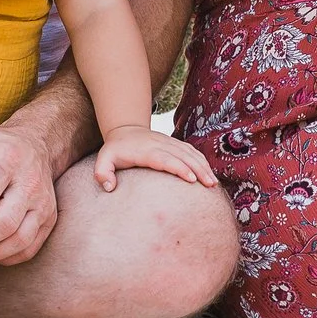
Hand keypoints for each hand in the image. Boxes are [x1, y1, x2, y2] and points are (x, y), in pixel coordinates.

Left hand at [93, 124, 219, 192]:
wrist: (125, 129)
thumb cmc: (115, 149)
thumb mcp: (103, 159)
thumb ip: (102, 173)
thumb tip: (110, 188)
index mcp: (146, 151)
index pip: (166, 159)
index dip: (179, 168)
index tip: (191, 179)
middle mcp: (161, 145)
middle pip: (183, 156)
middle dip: (198, 170)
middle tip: (210, 184)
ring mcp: (169, 143)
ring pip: (190, 153)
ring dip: (203, 166)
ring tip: (213, 183)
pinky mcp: (175, 144)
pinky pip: (191, 151)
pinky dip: (202, 161)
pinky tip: (209, 173)